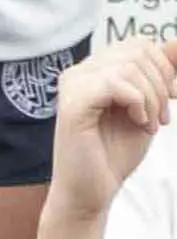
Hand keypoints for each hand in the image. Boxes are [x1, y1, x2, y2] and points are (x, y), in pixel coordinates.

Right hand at [46, 38, 176, 220]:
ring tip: (149, 124)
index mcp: (93, 71)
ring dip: (152, 98)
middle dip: (161, 84)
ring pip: (129, 66)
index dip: (163, 68)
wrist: (90, 193)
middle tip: (161, 117)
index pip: (138, 44)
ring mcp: (73, 85)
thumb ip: (162, 73)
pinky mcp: (72, 103)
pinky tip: (137, 122)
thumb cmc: (113, 154)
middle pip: (137, 51)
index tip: (169, 100)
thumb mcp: (149, 106)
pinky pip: (116, 83)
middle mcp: (79, 73)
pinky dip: (137, 102)